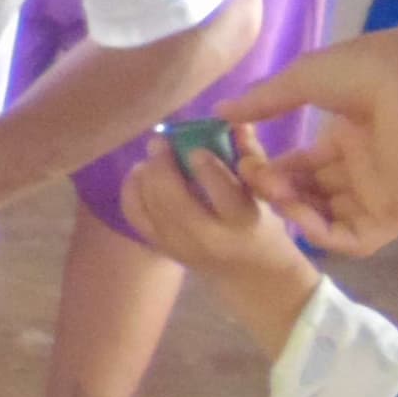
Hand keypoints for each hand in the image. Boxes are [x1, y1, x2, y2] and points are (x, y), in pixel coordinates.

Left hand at [121, 131, 317, 293]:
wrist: (251, 274)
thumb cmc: (262, 225)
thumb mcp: (265, 195)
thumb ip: (250, 158)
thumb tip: (236, 122)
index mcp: (243, 224)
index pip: (223, 194)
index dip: (206, 167)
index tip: (196, 146)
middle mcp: (208, 239)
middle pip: (175, 202)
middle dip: (162, 167)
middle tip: (159, 142)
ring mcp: (180, 247)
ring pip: (150, 208)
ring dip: (145, 176)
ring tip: (152, 154)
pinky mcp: (163, 249)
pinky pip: (136, 217)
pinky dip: (132, 191)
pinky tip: (139, 173)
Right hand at [224, 29, 397, 252]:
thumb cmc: (367, 71)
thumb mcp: (302, 81)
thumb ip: (263, 101)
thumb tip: (220, 111)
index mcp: (349, 139)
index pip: (302, 169)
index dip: (271, 171)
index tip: (245, 162)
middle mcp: (364, 169)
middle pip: (312, 197)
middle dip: (278, 193)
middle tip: (256, 179)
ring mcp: (382, 194)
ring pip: (330, 221)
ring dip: (296, 214)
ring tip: (276, 194)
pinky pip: (354, 239)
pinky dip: (322, 234)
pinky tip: (300, 213)